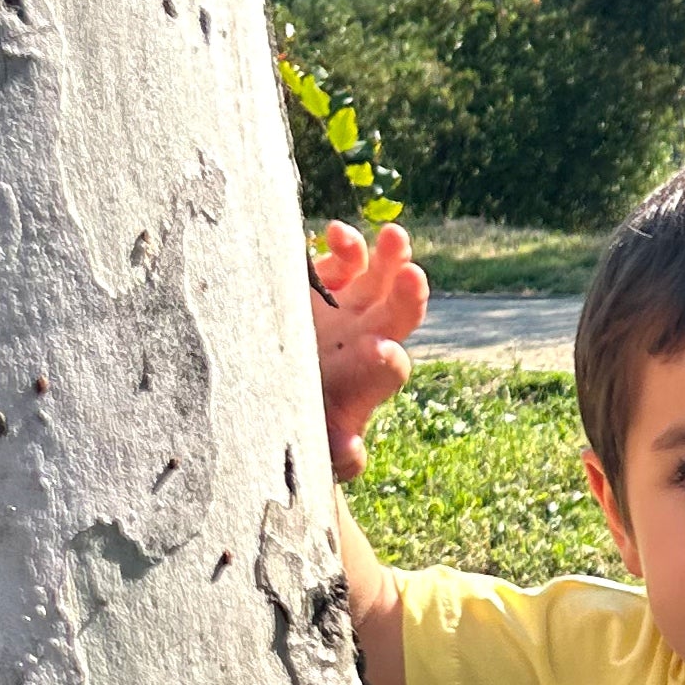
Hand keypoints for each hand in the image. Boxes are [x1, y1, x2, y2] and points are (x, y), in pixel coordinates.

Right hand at [309, 220, 426, 482]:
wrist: (271, 401)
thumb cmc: (295, 428)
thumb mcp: (309, 445)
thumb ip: (335, 452)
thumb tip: (350, 453)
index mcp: (364, 384)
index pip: (387, 371)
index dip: (385, 362)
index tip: (378, 351)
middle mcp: (365, 342)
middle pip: (399, 317)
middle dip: (408, 297)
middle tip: (412, 277)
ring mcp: (349, 310)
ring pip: (381, 279)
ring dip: (391, 258)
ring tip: (394, 236)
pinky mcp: (325, 285)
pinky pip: (346, 260)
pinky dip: (346, 245)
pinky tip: (336, 232)